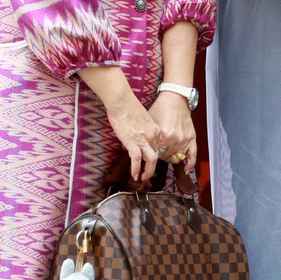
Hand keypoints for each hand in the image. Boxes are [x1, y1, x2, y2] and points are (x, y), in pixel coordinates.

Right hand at [91, 68, 164, 183]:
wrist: (122, 101)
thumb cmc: (128, 107)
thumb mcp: (140, 120)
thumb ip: (140, 130)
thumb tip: (133, 139)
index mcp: (155, 130)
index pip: (158, 147)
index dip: (153, 157)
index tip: (148, 163)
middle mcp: (152, 136)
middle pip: (157, 155)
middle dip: (152, 167)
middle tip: (147, 175)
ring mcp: (143, 139)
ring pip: (151, 159)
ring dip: (148, 171)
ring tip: (142, 179)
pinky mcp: (132, 141)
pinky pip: (137, 158)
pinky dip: (136, 168)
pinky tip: (133, 174)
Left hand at [148, 91, 198, 173]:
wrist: (175, 99)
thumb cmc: (160, 109)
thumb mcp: (149, 123)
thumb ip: (144, 138)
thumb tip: (132, 149)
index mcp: (162, 137)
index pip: (155, 155)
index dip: (152, 154)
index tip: (151, 152)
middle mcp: (173, 141)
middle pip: (165, 157)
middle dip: (161, 155)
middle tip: (159, 149)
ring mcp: (183, 141)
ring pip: (176, 158)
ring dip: (171, 157)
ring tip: (168, 151)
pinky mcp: (191, 139)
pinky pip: (192, 156)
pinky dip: (189, 164)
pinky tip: (186, 170)